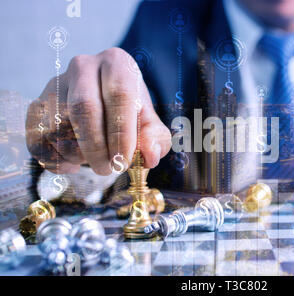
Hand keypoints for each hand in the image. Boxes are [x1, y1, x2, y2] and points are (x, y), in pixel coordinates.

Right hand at [26, 47, 170, 174]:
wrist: (104, 104)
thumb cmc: (130, 114)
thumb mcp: (150, 123)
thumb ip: (156, 139)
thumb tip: (150, 155)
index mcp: (116, 64)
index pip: (119, 95)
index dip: (121, 133)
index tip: (124, 161)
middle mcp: (83, 67)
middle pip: (84, 108)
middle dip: (96, 148)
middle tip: (109, 169)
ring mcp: (55, 84)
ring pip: (58, 126)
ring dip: (78, 155)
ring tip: (96, 161)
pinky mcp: (36, 105)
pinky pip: (37, 139)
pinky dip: (55, 160)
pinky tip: (73, 164)